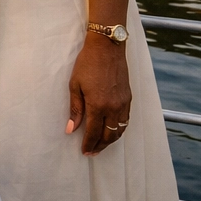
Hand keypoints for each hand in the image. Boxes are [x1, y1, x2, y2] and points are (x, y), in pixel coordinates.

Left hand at [66, 32, 131, 154]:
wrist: (107, 48)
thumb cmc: (87, 64)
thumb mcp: (75, 86)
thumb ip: (75, 109)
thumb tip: (71, 129)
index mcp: (98, 105)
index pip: (94, 133)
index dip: (89, 144)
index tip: (84, 152)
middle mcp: (114, 107)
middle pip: (109, 135)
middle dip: (100, 146)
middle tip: (92, 152)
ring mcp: (123, 103)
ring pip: (120, 130)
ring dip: (111, 140)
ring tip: (101, 145)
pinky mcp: (129, 98)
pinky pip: (126, 120)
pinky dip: (119, 129)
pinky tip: (112, 131)